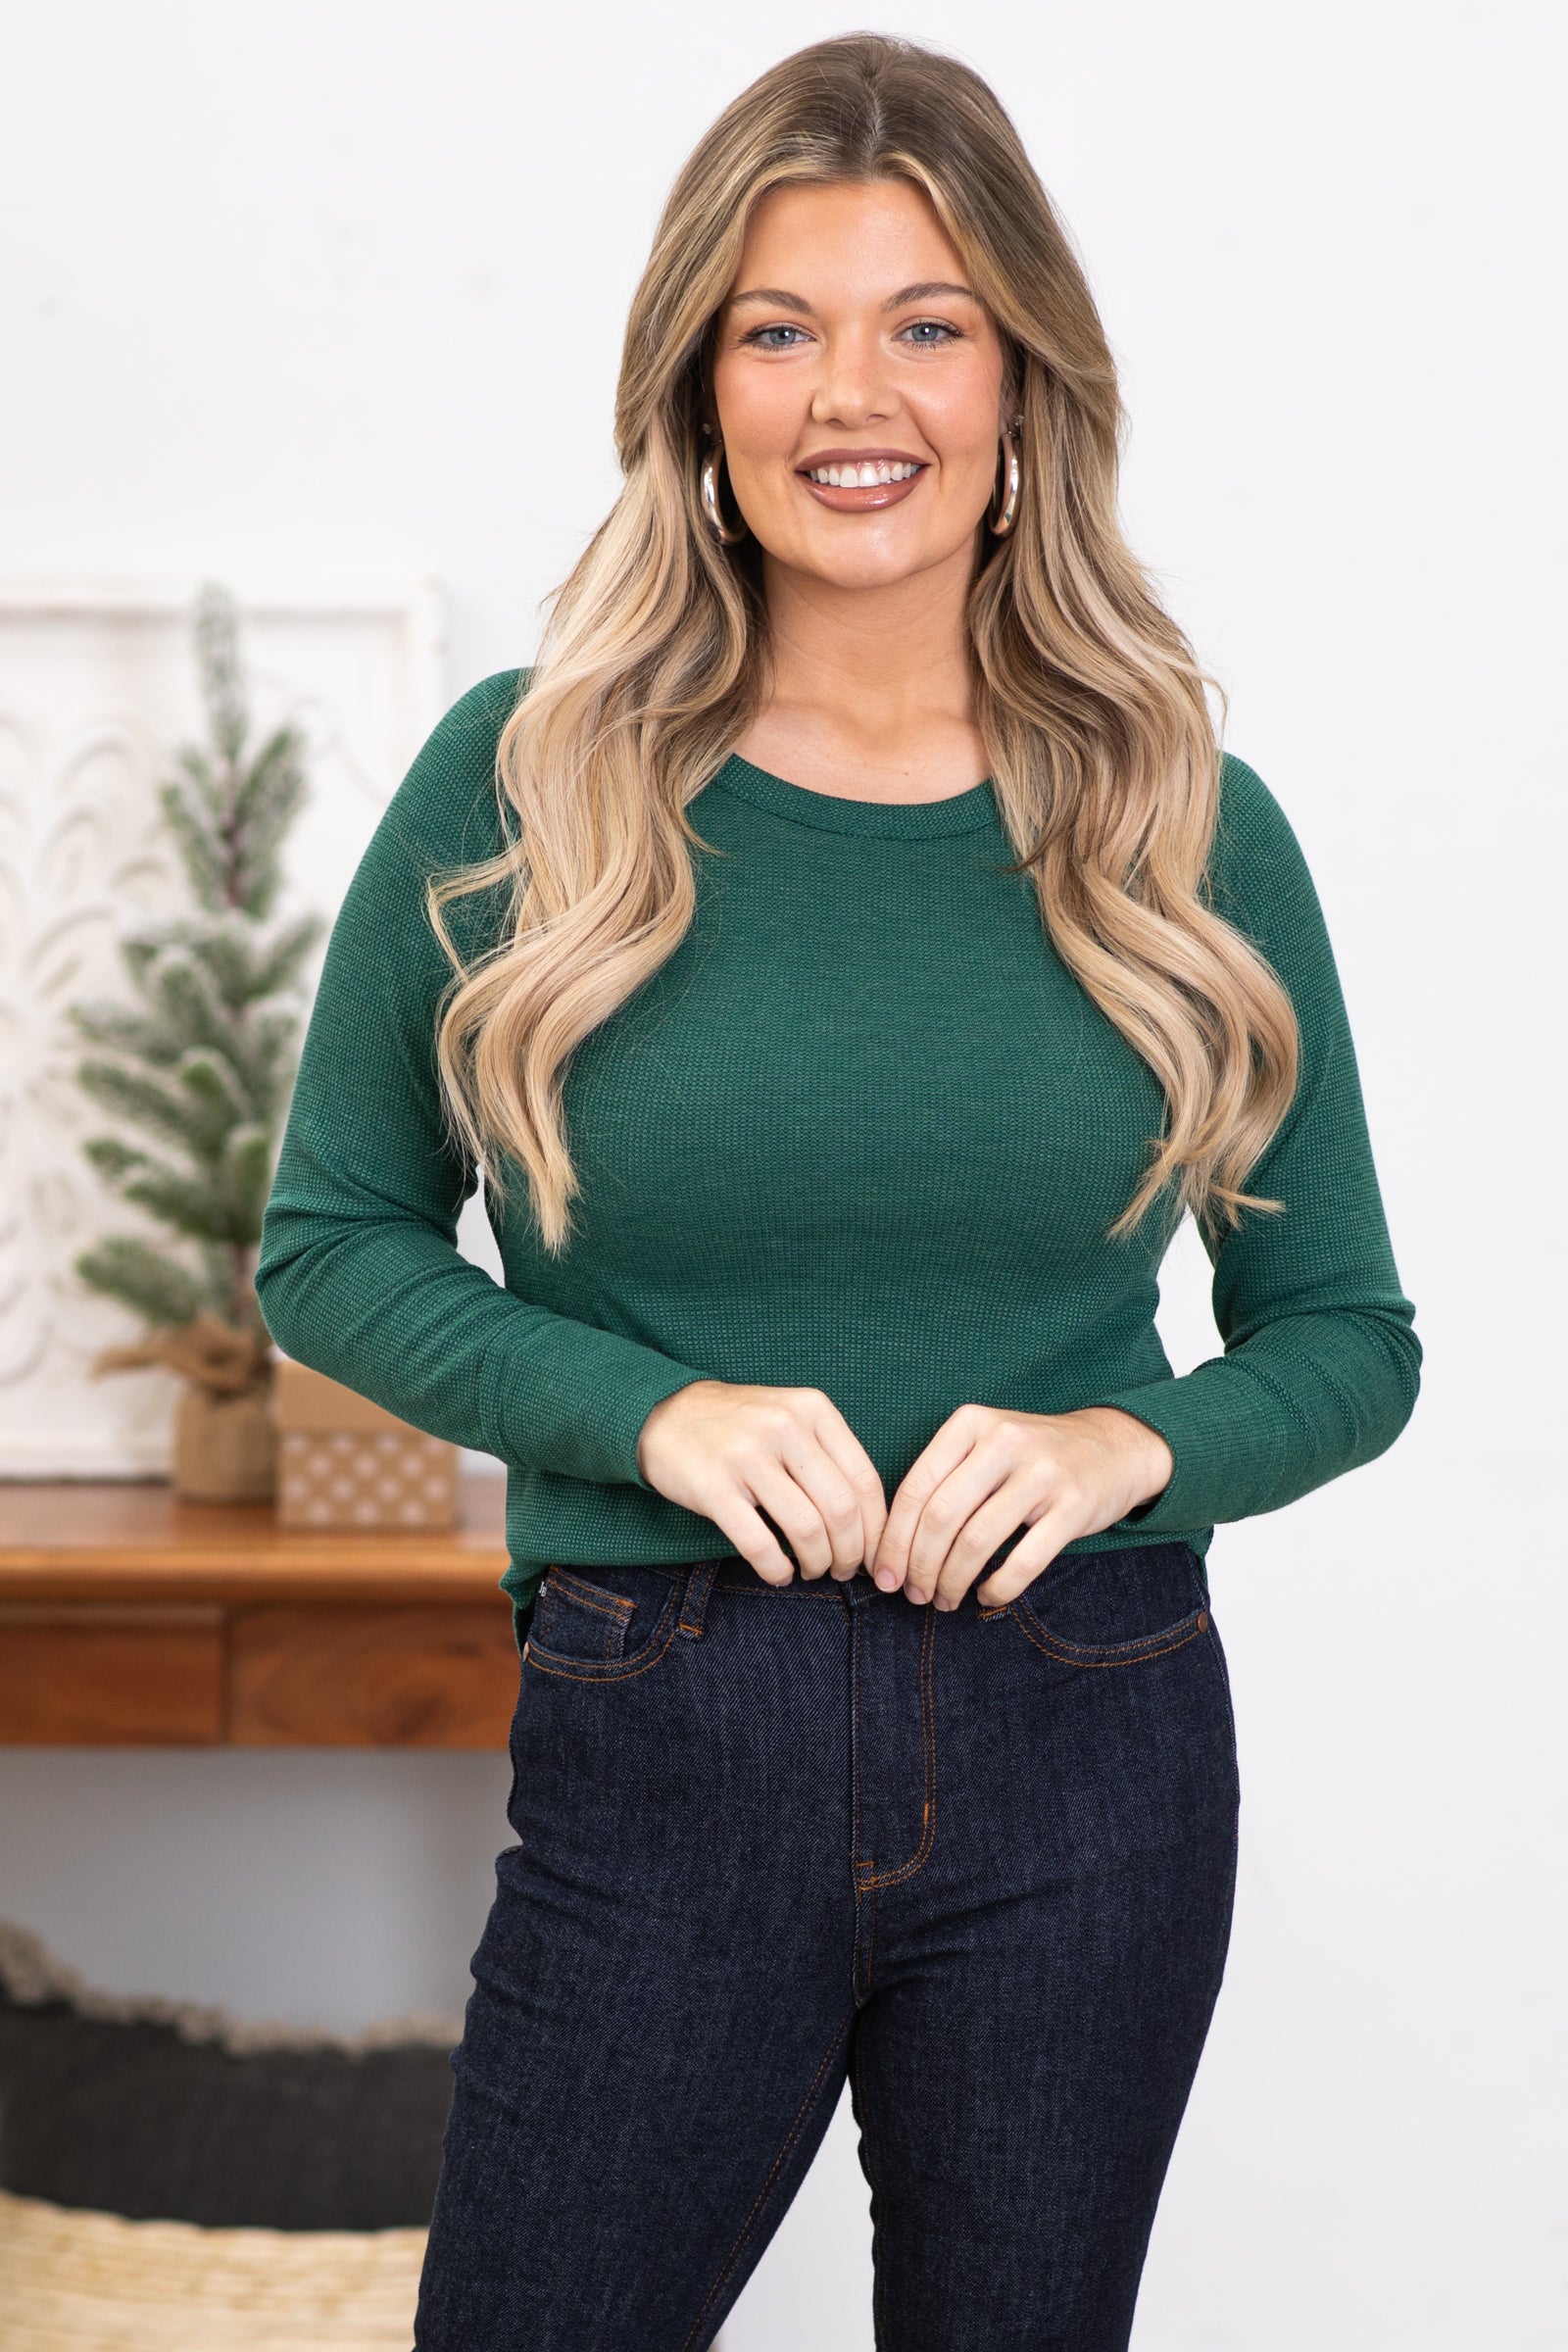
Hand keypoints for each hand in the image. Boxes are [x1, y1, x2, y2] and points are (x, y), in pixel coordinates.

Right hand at [636, 1380, 887, 1584]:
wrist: (663, 1413)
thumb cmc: (738, 1425)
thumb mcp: (790, 1417)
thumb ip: (828, 1455)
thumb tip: (869, 1522)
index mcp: (812, 1409)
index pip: (863, 1480)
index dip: (876, 1529)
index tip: (874, 1555)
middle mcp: (784, 1427)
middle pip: (840, 1509)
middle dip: (850, 1553)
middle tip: (844, 1571)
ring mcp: (747, 1456)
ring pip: (806, 1529)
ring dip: (817, 1563)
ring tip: (811, 1570)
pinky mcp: (714, 1487)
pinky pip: (759, 1544)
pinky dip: (776, 1569)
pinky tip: (778, 1574)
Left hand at [870, 1405, 1173, 1611]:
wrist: (1113, 1446)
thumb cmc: (1031, 1457)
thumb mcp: (984, 1445)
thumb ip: (943, 1480)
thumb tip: (889, 1546)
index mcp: (970, 1423)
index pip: (915, 1489)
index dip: (893, 1540)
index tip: (883, 1576)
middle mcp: (1004, 1441)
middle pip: (940, 1518)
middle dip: (918, 1567)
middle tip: (914, 1595)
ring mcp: (1042, 1472)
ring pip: (976, 1542)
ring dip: (952, 1582)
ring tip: (945, 1599)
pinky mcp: (1074, 1506)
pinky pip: (1024, 1561)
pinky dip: (997, 1587)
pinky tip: (986, 1595)